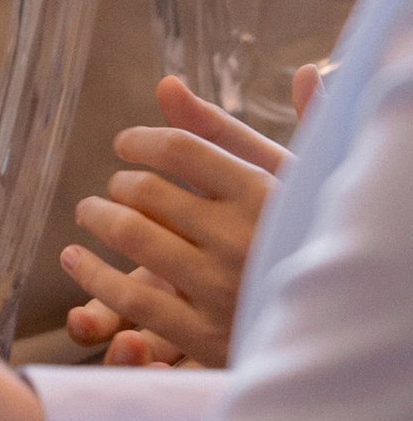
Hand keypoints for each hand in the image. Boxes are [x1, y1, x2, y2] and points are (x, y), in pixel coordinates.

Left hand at [61, 75, 281, 367]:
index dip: (141, 140)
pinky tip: (75, 259)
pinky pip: (132, 300)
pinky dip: (95, 275)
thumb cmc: (307, 238)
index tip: (125, 144)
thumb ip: (225, 131)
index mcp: (263, 193)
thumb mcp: (285, 180)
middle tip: (112, 189)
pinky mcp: (206, 336)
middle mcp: (240, 238)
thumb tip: (167, 84)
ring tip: (89, 214)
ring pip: (134, 238)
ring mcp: (221, 289)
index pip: (181, 148)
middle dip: (120, 186)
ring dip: (98, 219)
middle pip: (148, 192)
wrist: (345, 327)